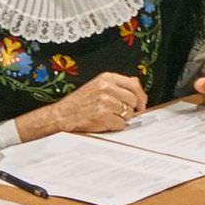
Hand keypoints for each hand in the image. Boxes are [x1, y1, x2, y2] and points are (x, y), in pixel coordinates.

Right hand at [20, 71, 147, 138]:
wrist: (62, 115)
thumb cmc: (80, 102)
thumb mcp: (97, 85)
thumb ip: (116, 84)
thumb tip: (136, 85)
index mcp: (106, 78)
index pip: (134, 84)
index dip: (141, 96)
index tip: (141, 104)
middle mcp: (106, 88)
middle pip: (133, 100)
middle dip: (131, 109)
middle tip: (122, 113)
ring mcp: (105, 102)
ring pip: (128, 113)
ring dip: (122, 118)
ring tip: (109, 116)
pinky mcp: (103, 116)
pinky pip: (121, 124)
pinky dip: (115, 126)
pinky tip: (105, 122)